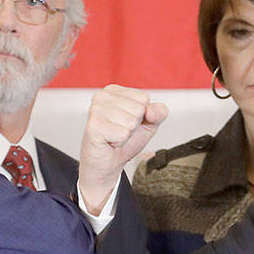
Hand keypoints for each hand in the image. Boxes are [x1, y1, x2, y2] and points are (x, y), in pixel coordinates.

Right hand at [78, 85, 167, 213]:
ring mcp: (96, 110)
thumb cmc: (124, 140)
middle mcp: (102, 96)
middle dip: (134, 125)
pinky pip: (122, 134)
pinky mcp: (94, 126)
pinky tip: (109, 141)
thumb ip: (159, 112)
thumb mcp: (149, 124)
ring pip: (131, 122)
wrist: (107, 162)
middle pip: (138, 109)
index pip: (144, 98)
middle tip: (120, 131)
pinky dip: (119, 142)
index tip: (127, 122)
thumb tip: (151, 111)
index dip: (142, 115)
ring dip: (126, 134)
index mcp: (114, 91)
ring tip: (114, 136)